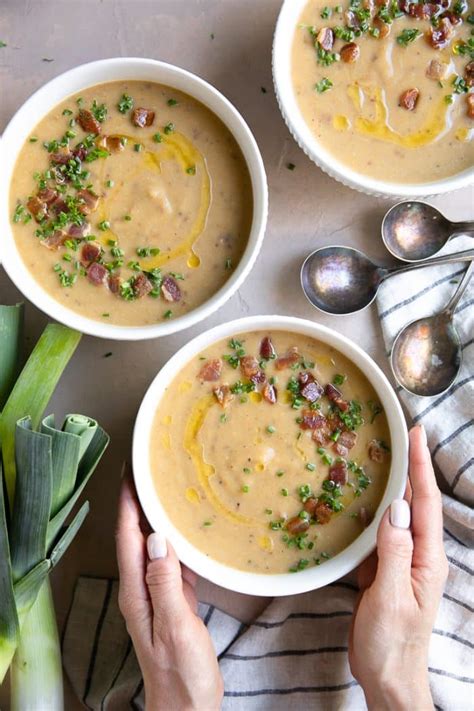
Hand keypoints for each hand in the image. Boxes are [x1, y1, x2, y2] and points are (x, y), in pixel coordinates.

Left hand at [116, 472, 223, 710]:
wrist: (188, 706)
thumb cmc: (181, 673)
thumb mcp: (175, 626)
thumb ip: (164, 583)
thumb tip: (157, 538)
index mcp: (136, 593)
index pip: (127, 539)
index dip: (126, 504)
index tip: (130, 473)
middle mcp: (142, 589)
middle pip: (137, 537)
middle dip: (139, 503)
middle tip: (150, 471)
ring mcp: (157, 595)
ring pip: (155, 546)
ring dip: (158, 517)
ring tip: (167, 490)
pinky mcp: (174, 600)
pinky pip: (172, 562)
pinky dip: (177, 540)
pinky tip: (188, 531)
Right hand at [349, 425, 447, 709]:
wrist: (387, 678)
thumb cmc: (391, 644)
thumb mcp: (390, 598)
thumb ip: (393, 552)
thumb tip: (397, 507)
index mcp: (427, 559)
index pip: (426, 504)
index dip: (420, 467)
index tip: (415, 434)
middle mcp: (419, 555)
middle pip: (417, 503)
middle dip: (412, 467)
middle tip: (401, 433)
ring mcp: (403, 562)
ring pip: (399, 515)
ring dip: (394, 485)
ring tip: (383, 456)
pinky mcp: (386, 571)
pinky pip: (382, 533)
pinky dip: (375, 511)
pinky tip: (364, 500)